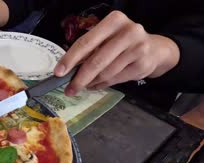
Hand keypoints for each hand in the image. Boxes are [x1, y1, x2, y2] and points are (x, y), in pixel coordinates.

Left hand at [54, 11, 179, 95]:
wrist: (155, 49)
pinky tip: (98, 85)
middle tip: (69, 90)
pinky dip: (103, 85)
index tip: (58, 73)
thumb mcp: (106, 39)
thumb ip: (90, 50)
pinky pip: (116, 79)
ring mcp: (138, 48)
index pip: (86, 42)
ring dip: (91, 82)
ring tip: (85, 85)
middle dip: (80, 78)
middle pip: (96, 61)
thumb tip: (66, 71)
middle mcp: (128, 31)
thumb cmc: (122, 43)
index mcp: (114, 21)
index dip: (70, 59)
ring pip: (105, 73)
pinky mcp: (143, 64)